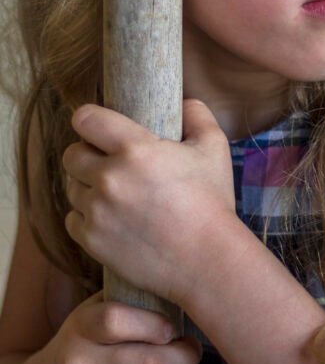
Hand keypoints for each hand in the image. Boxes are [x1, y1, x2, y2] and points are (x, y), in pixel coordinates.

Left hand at [63, 99, 239, 305]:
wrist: (208, 261)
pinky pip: (72, 220)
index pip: (85, 119)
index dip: (90, 121)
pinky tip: (111, 220)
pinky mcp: (92, 240)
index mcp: (135, 148)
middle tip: (110, 166)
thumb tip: (183, 102)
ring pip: (72, 188)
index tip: (99, 129)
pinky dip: (87, 219)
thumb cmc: (213, 203)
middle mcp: (110, 177)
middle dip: (88, 156)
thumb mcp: (215, 149)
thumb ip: (197, 115)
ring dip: (87, 188)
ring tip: (116, 196)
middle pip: (71, 154)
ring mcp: (98, 211)